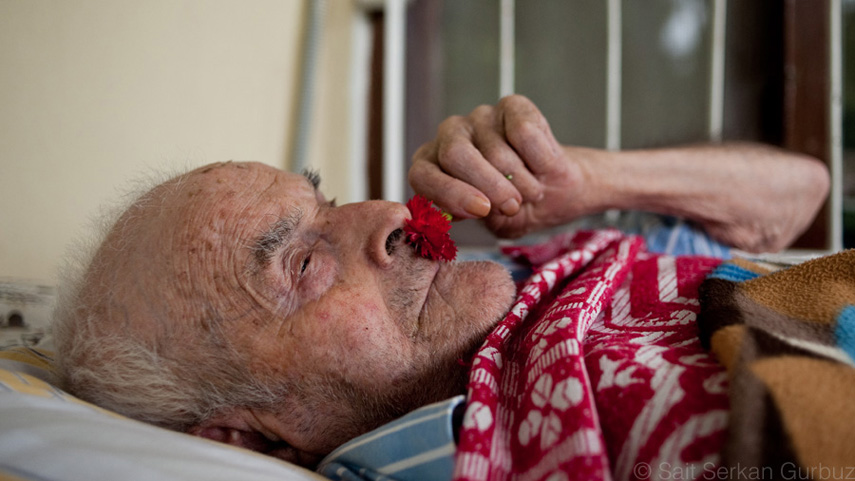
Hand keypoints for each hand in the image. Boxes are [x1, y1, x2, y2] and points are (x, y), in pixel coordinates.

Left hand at [408, 95, 593, 238]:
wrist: (556, 191)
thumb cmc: (515, 206)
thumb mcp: (491, 223)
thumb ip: (472, 215)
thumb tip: (458, 210)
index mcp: (432, 166)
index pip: (421, 175)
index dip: (449, 193)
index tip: (481, 210)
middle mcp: (450, 136)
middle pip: (455, 155)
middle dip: (489, 187)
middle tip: (512, 206)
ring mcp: (479, 118)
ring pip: (496, 151)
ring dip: (522, 182)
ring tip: (531, 191)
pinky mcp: (510, 106)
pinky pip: (524, 132)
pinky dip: (540, 159)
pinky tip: (542, 167)